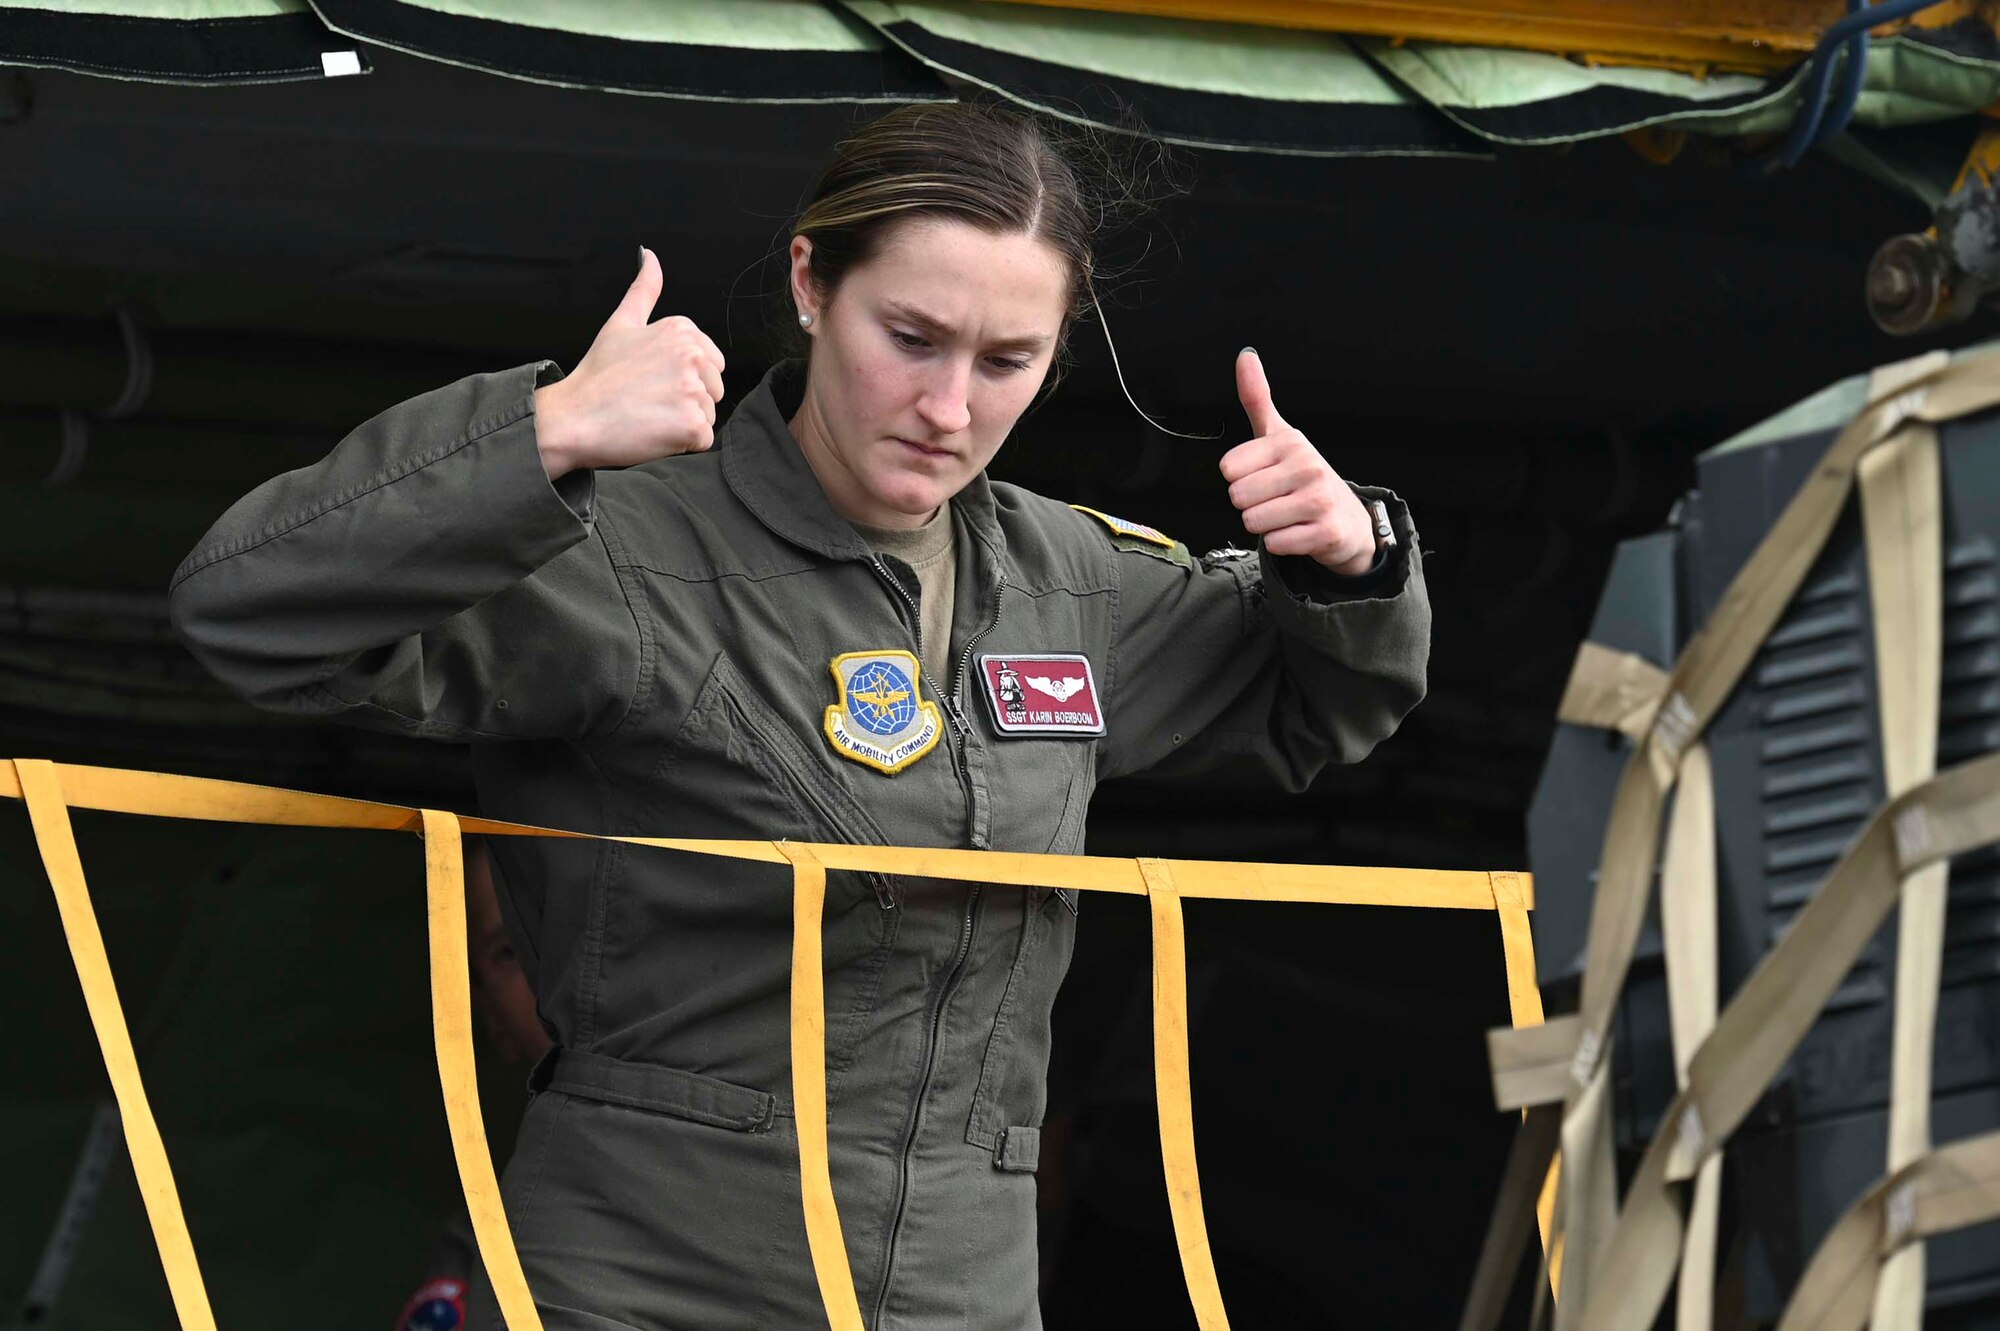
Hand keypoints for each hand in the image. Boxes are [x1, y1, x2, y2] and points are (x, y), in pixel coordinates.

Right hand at [533, 246, 726, 478]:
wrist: (573, 418)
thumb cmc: (596, 376)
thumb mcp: (620, 323)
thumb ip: (644, 290)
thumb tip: (650, 256)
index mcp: (681, 330)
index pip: (711, 364)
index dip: (681, 379)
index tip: (650, 380)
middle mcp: (692, 355)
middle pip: (713, 390)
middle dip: (687, 401)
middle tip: (647, 400)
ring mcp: (693, 390)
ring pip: (708, 415)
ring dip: (683, 424)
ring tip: (647, 415)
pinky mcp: (692, 423)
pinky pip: (702, 439)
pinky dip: (681, 443)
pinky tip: (652, 431)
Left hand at [1219, 349, 1375, 573]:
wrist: (1348, 520)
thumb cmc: (1304, 477)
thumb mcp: (1279, 436)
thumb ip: (1257, 398)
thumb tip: (1245, 355)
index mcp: (1290, 442)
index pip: (1228, 468)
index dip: (1240, 478)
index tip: (1264, 475)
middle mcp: (1307, 466)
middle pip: (1238, 497)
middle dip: (1251, 505)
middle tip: (1276, 500)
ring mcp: (1319, 500)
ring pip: (1253, 522)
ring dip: (1265, 526)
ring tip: (1287, 515)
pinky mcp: (1325, 532)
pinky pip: (1275, 543)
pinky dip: (1281, 543)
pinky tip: (1299, 532)